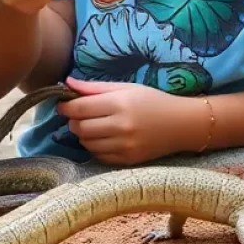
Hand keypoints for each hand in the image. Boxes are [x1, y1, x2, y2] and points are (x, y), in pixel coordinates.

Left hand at [58, 78, 195, 163]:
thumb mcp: (125, 88)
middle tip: (78, 115)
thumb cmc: (152, 101)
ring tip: (92, 125)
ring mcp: (124, 146)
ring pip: (86, 143)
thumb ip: (94, 87)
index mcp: (119, 104)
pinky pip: (98, 156)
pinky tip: (103, 138)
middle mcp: (121, 127)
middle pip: (79, 127)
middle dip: (73, 121)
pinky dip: (95, 147)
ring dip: (83, 134)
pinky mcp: (128, 160)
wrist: (181, 124)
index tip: (63, 104)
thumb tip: (67, 83)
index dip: (65, 106)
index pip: (79, 108)